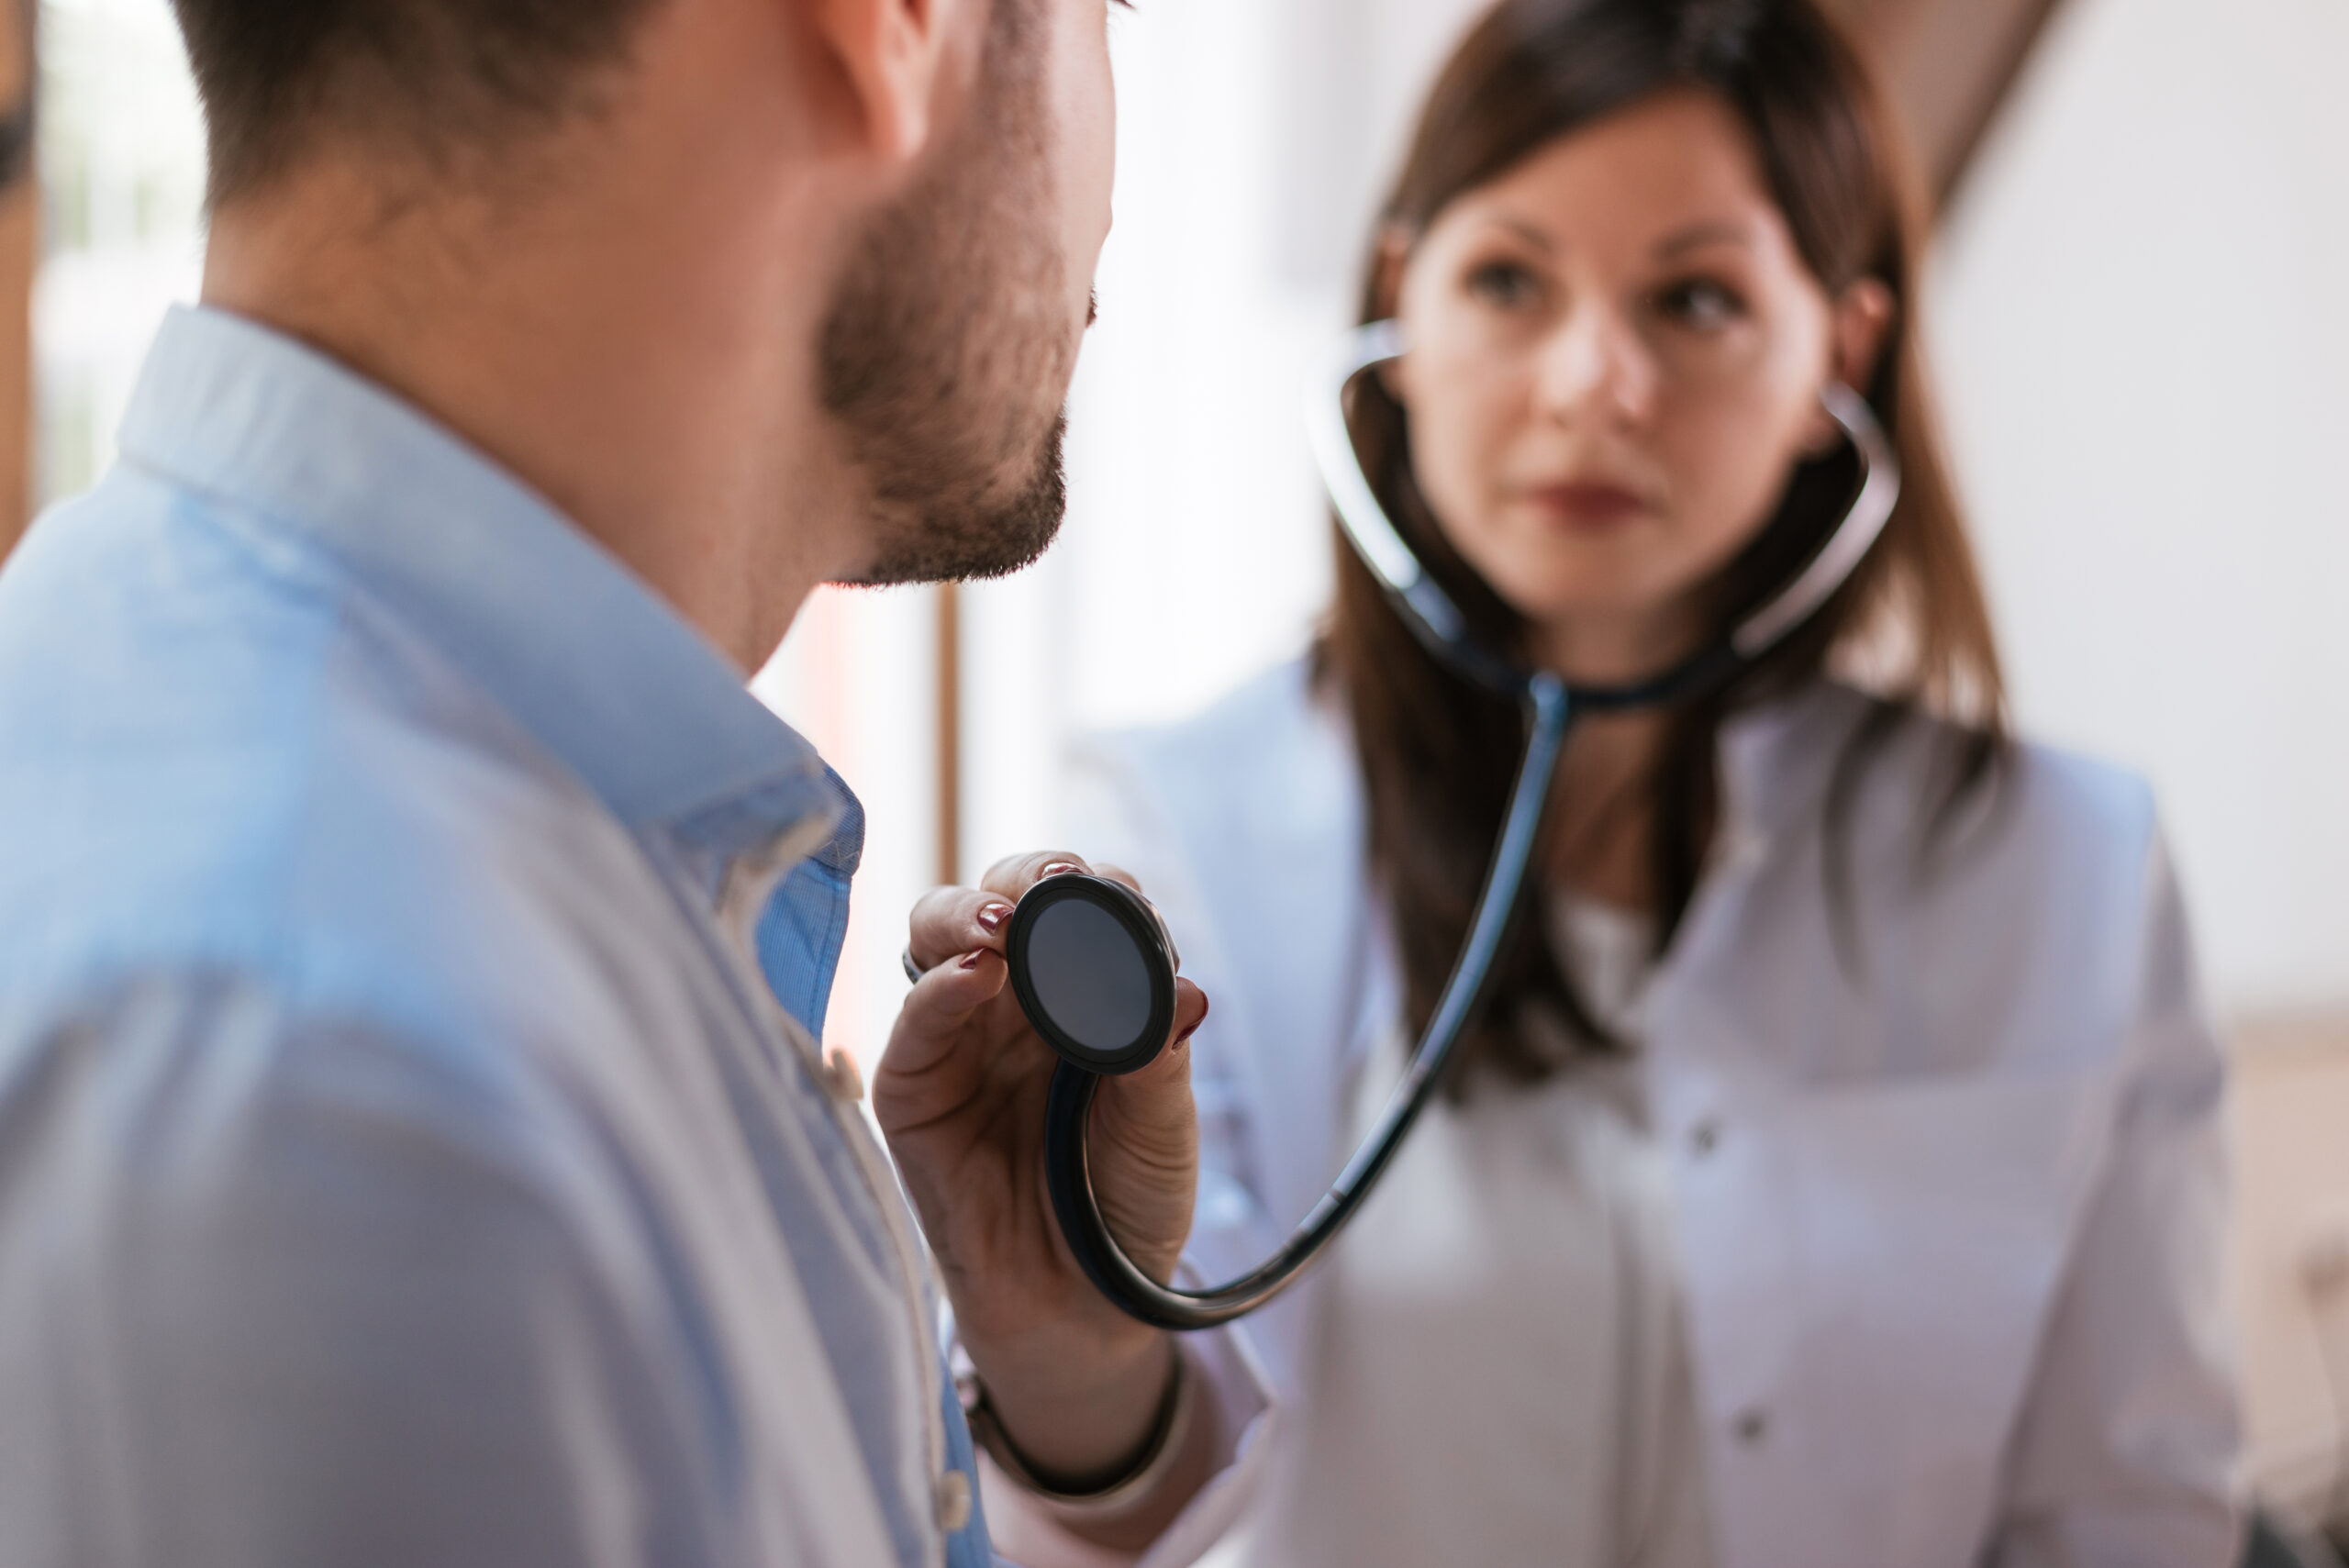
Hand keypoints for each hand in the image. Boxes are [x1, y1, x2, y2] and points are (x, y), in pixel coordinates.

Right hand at [874, 852, 1209, 1491]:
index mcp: (1078, 995)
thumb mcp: (1162, 1129)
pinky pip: (913, 1029)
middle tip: (1053, 887)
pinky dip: (937, 991)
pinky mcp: (914, 1095)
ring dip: (966, 915)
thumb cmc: (1125, 1205)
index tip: (1116, 895)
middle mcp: (1012, 1005)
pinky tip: (974, 976)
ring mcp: (959, 1042)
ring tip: (1004, 923)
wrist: (1088, 1308)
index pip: (1076, 911)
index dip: (1092, 890)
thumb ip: (1161, 1058)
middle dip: (1022, 880)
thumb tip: (1183, 991)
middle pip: (997, 903)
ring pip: (937, 942)